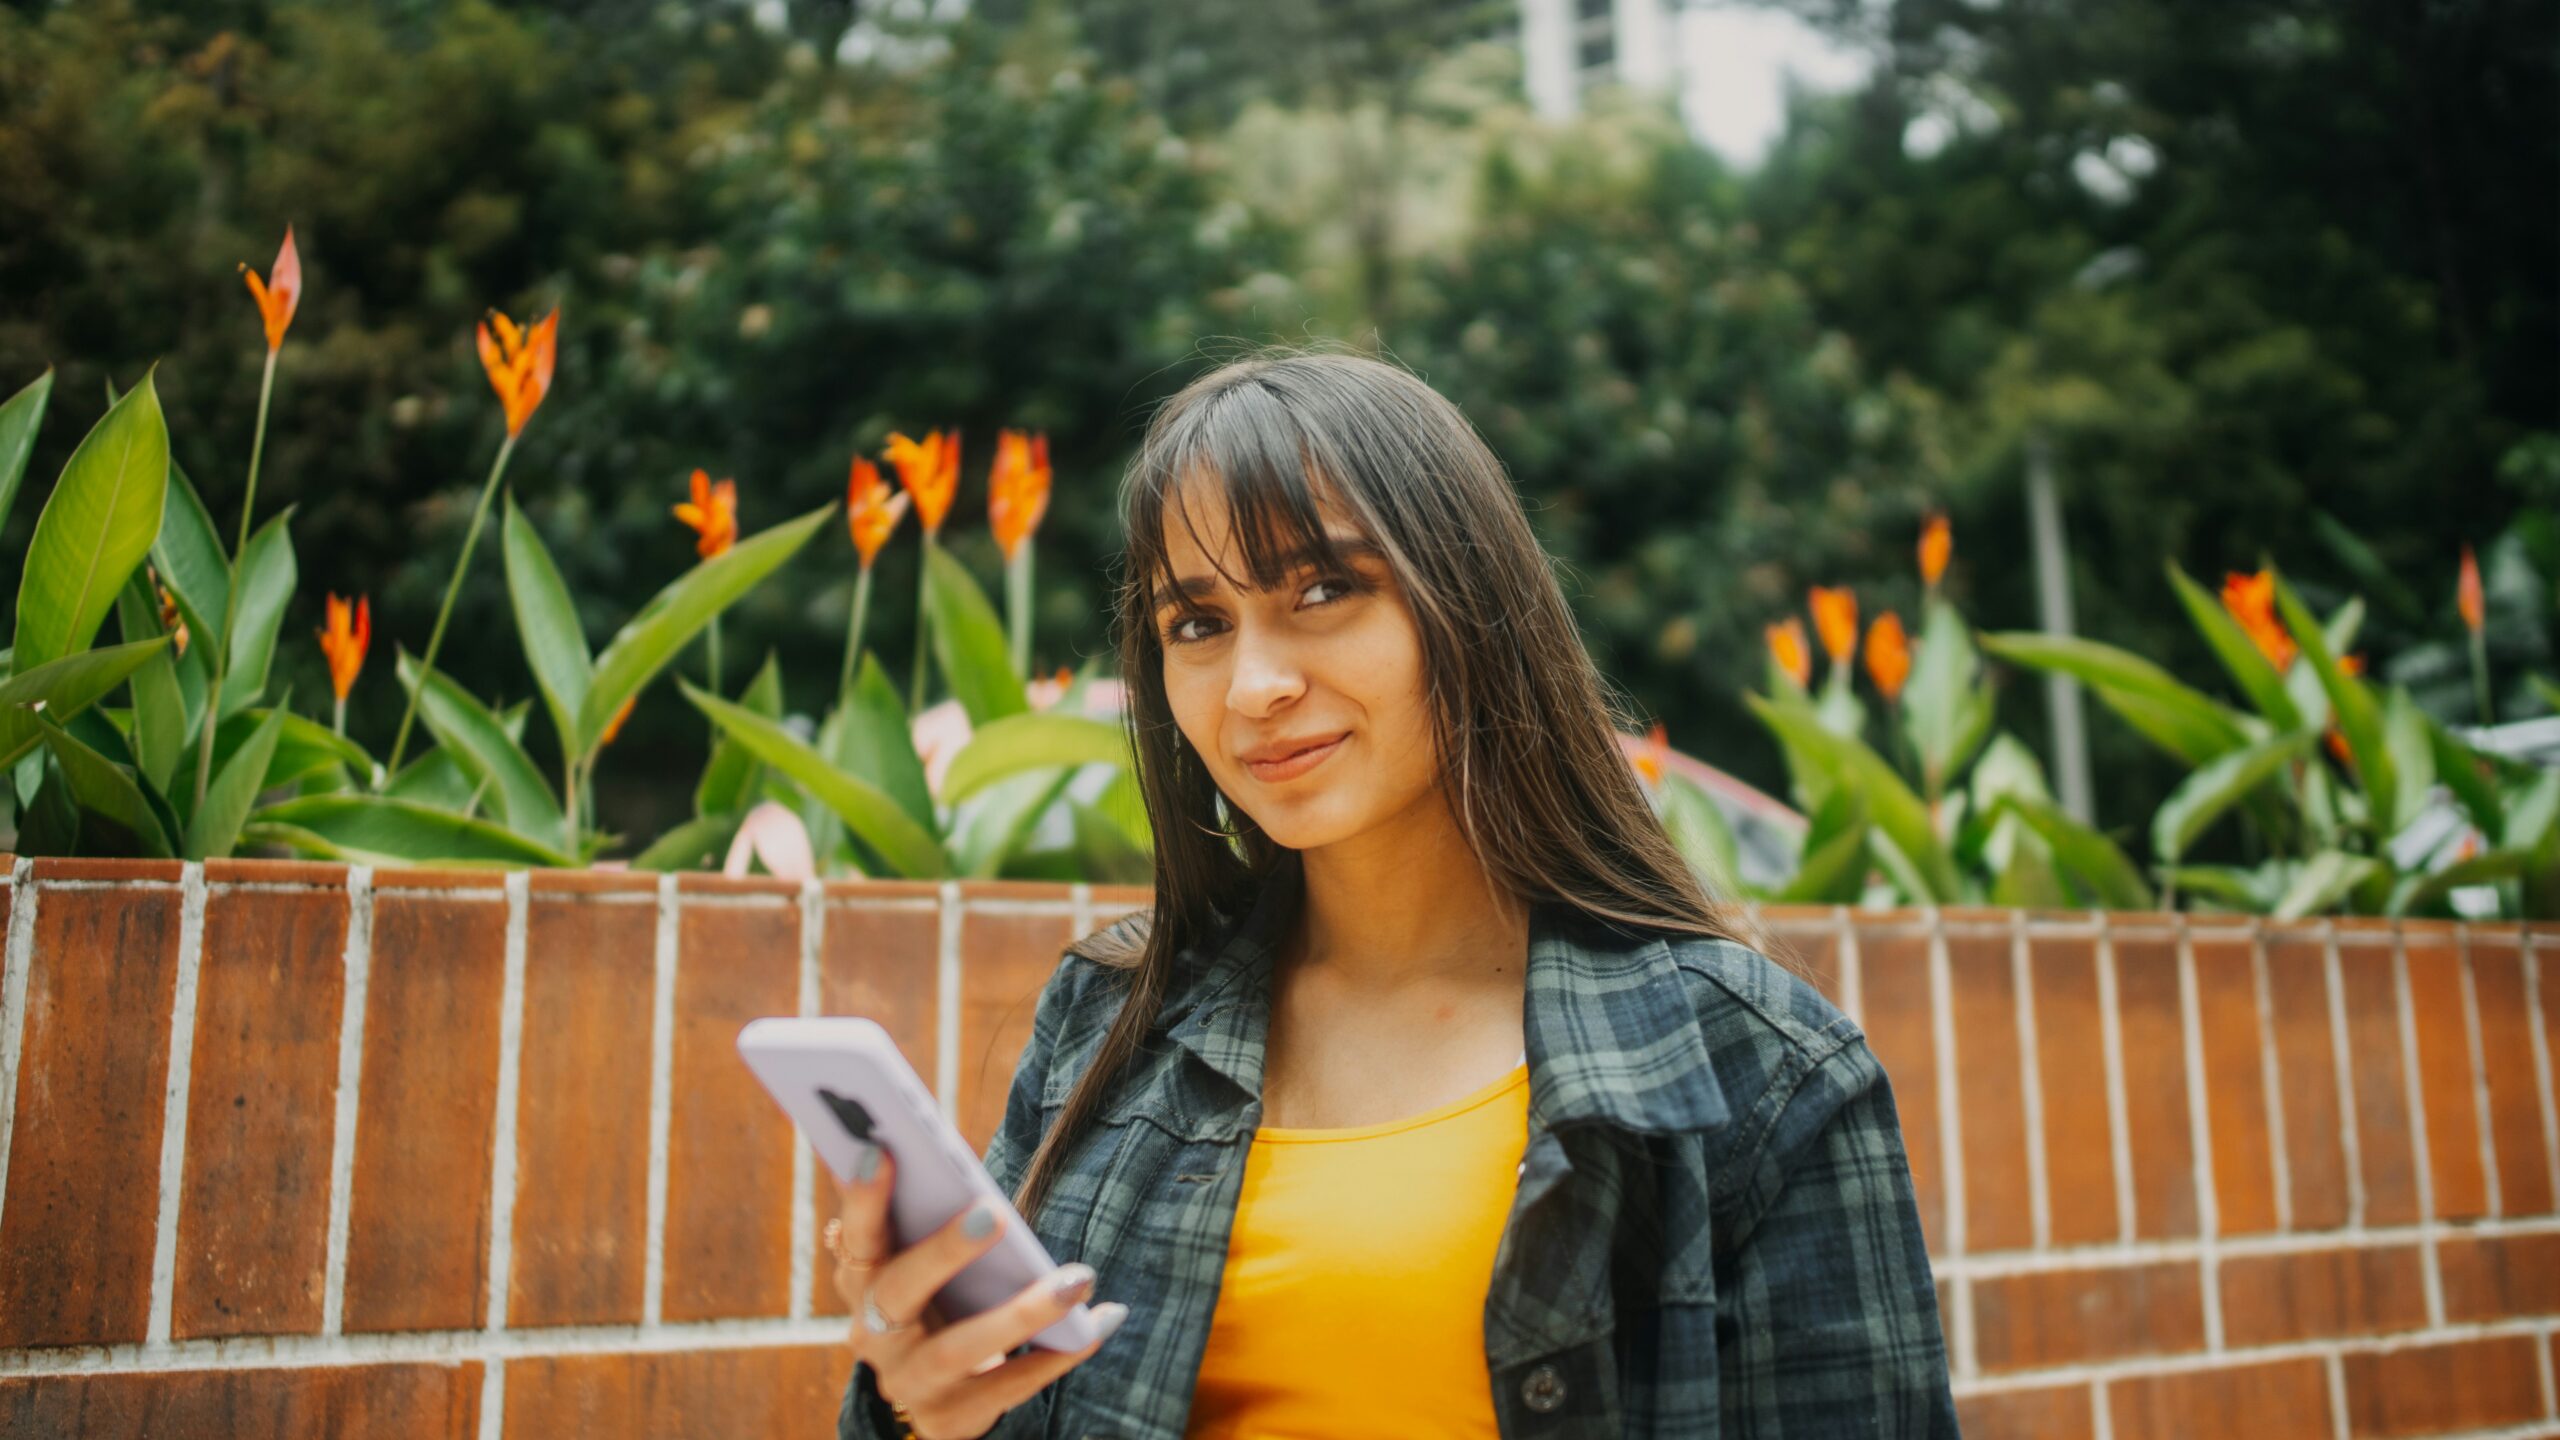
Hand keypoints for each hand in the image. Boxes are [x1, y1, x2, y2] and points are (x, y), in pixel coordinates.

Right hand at [829, 1143, 1126, 1439]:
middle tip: (994, 1211)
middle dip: (943, 1250)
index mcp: (863, 1281)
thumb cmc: (941, 1299)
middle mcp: (874, 1334)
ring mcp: (909, 1382)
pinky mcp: (949, 1418)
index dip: (862, 1199)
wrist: (940, 1395)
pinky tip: (1097, 1325)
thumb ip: (923, 1218)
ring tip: (1078, 1279)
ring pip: (958, 1349)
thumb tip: (939, 1157)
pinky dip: (1055, 1356)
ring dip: (1022, 1312)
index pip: (857, 1236)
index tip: (882, 1150)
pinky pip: (1007, 1389)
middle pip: (899, 1291)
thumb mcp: (922, 1262)